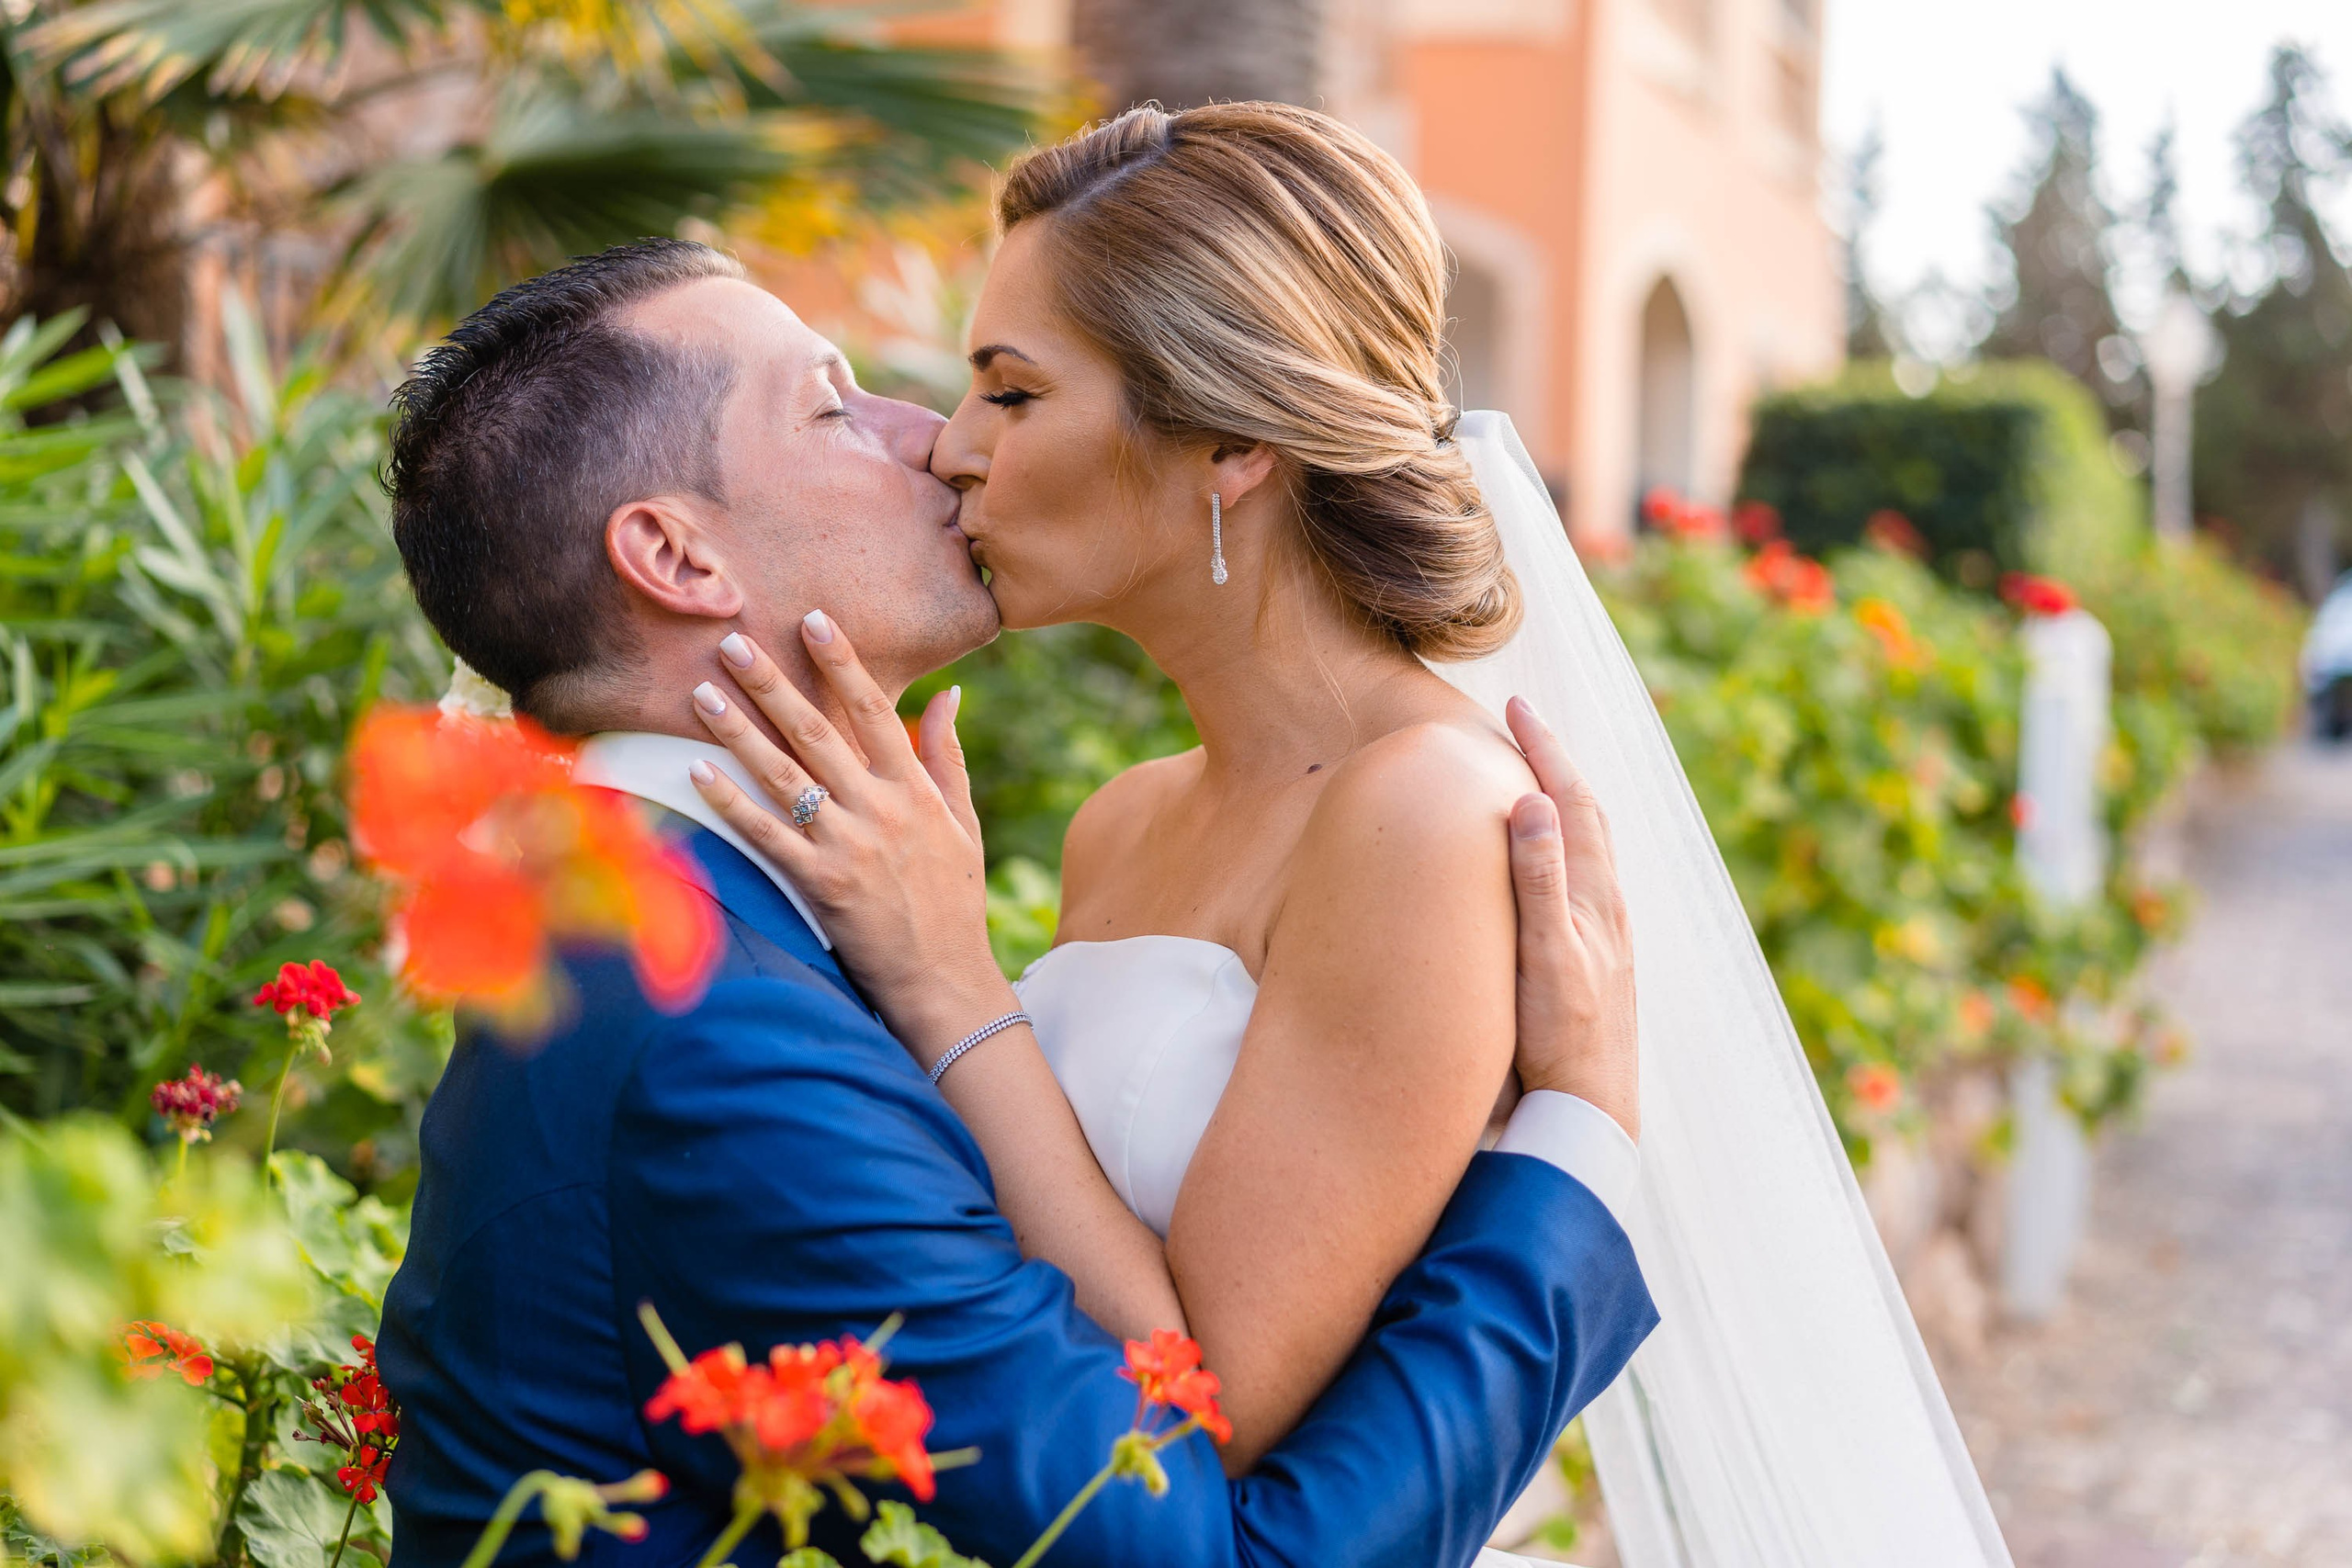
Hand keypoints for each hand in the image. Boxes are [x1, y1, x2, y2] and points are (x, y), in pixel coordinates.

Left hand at [682, 612, 1017, 1058]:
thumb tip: (949, 693)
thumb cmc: (954, 898)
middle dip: (772, 683)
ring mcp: (848, 847)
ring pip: (782, 776)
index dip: (843, 663)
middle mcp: (879, 810)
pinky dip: (729, 803)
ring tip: (700, 694)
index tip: (814, 620)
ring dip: (737, 732)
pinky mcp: (820, 885)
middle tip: (733, 642)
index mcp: (914, 789)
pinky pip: (764, 836)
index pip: (876, 710)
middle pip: (817, 732)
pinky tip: (696, 773)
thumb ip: (947, 755)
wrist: (945, 978)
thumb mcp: (963, 821)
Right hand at [1503, 696, 1638, 1140]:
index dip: (1544, 750)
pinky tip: (1551, 870)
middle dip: (1555, 764)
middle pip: (1585, 816)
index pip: (1569, 801)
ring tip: (1535, 780)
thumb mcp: (1545, 954)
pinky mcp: (1599, 963)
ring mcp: (1607, 936)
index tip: (1515, 706)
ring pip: (1588, 850)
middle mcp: (1607, 908)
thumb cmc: (1563, 1038)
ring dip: (1562, 805)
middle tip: (1524, 725)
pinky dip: (1563, 850)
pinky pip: (1582, 882)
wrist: (1593, 1111)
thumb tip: (1533, 800)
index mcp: (1593, 895)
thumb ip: (1538, 878)